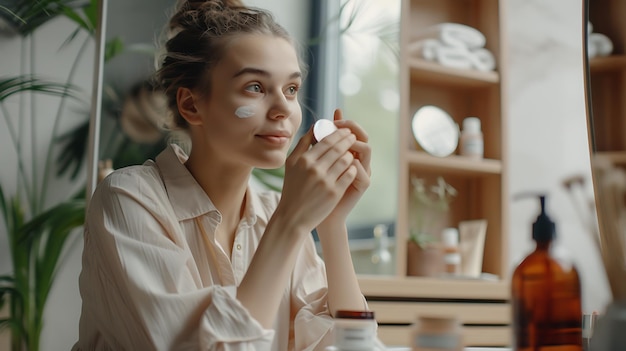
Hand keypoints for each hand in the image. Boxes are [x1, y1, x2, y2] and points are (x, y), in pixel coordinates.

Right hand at [276, 118, 358, 232]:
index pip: (327, 140)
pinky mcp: (334, 192)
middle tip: (353, 136)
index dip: (338, 133)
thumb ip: (302, 144)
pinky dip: (352, 168)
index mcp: (304, 160)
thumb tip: (315, 126)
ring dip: (351, 153)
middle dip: (348, 140)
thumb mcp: (291, 164)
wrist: (293, 217)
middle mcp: (315, 169)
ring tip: (353, 151)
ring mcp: (326, 181)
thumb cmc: (292, 188)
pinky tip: (352, 166)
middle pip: (338, 148)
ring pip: (346, 160)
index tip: (345, 131)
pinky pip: (349, 174)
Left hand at [319, 109, 371, 225]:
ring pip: (366, 149)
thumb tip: (316, 123)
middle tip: (338, 125)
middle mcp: (358, 158)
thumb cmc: (315, 186)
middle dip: (350, 129)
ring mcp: (362, 170)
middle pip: (362, 135)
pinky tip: (340, 161)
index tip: (332, 119)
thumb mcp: (315, 161)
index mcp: (348, 151)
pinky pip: (362, 170)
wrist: (319, 211)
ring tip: (340, 142)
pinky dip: (352, 163)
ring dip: (354, 143)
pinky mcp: (362, 183)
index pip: (352, 130)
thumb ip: (318, 143)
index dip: (344, 122)